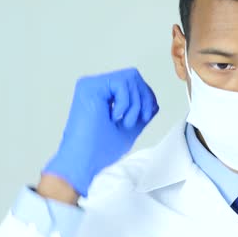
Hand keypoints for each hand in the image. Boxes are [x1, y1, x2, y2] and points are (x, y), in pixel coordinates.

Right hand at [43, 68, 158, 196]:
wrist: (83, 161)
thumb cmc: (100, 149)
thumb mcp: (130, 129)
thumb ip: (141, 114)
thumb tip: (154, 104)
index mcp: (104, 95)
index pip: (134, 82)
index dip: (147, 97)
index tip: (145, 117)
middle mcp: (97, 86)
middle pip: (133, 76)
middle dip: (144, 98)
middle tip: (138, 119)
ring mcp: (91, 85)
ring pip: (130, 77)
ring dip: (135, 103)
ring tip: (125, 122)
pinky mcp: (88, 86)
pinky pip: (121, 83)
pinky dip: (126, 102)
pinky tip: (114, 117)